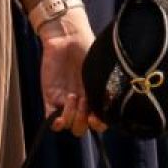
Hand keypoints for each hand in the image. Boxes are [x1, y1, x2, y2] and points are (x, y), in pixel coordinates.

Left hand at [37, 5, 96, 134]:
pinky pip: (51, 120)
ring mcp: (66, 103)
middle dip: (83, 120)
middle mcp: (82, 105)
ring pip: (69, 126)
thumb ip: (107, 87)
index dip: (100, 124)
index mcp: (97, 99)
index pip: (101, 123)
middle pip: (82, 129)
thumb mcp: (101, 71)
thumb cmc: (89, 50)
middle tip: (84, 101)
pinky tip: (57, 117)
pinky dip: (55, 123)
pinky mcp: (51, 98)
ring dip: (71, 116)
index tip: (97, 116)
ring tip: (73, 96)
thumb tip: (117, 102)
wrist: (68, 38)